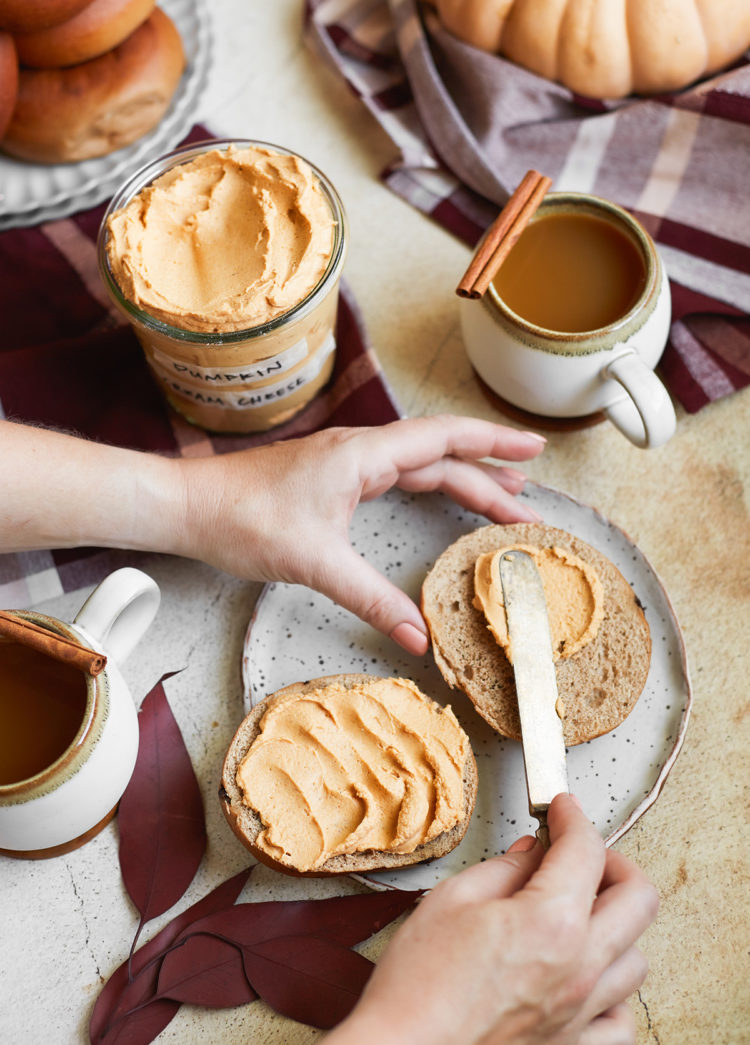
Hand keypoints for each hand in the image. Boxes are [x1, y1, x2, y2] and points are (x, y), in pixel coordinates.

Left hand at [177, 415, 545, 652]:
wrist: (191, 507)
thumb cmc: (243, 519)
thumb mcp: (315, 563)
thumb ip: (371, 600)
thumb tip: (419, 638)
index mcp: (363, 454)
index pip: (445, 439)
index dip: (494, 444)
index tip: (533, 450)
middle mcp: (361, 451)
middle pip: (440, 456)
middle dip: (488, 476)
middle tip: (529, 502)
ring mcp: (347, 464)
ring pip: (419, 465)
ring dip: (461, 479)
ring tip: (502, 499)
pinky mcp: (334, 480)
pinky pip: (397, 477)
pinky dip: (429, 487)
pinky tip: (438, 499)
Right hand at [328, 794, 657, 1044]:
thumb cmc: (418, 987)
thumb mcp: (452, 900)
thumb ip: (503, 870)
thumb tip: (531, 854)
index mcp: (550, 922)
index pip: (586, 850)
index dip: (574, 817)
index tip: (563, 810)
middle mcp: (579, 968)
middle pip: (639, 898)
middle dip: (613, 862)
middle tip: (580, 853)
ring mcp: (582, 1013)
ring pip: (637, 957)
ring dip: (615, 925)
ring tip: (581, 912)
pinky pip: (621, 1019)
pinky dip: (612, 990)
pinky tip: (585, 975)